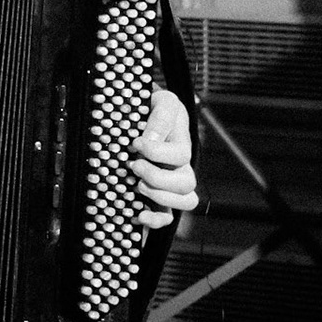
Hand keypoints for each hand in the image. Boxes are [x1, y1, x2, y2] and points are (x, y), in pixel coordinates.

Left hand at [129, 87, 198, 228]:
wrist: (139, 113)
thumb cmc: (151, 107)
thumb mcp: (161, 101)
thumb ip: (161, 116)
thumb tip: (151, 140)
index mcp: (181, 143)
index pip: (180, 154)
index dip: (158, 152)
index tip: (136, 143)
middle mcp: (180, 166)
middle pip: (187, 183)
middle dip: (158, 178)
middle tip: (135, 166)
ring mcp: (171, 184)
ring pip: (186, 201)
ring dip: (160, 197)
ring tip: (138, 185)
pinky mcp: (159, 199)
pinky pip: (168, 218)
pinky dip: (155, 220)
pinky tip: (138, 213)